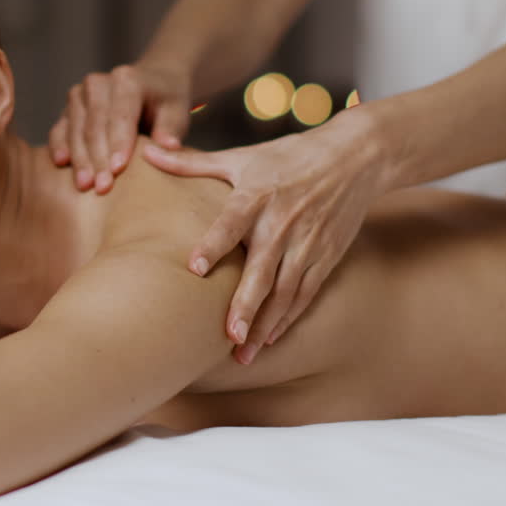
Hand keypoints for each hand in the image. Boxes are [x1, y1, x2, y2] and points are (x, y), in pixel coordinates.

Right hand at [49, 63, 192, 193]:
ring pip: (75, 129)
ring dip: (79, 158)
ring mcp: (80, 94)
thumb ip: (171, 128)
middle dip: (97, 158)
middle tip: (101, 187)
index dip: (118, 142)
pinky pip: (60, 128)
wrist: (150, 84)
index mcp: (128, 80)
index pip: (121, 115)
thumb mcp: (176, 111)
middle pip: (95, 124)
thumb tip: (167, 146)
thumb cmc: (165, 102)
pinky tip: (61, 164)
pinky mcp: (69, 108)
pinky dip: (59, 146)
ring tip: (84, 185)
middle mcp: (98, 83)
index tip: (118, 170)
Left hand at [142, 107, 385, 363]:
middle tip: (227, 336)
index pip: (232, 222)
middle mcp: (282, 222)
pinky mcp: (326, 256)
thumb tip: (149, 152)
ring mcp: (307, 243)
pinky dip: (288, 317)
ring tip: (243, 353)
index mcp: (257, 195)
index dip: (214, 243)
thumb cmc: (290, 155)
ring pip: (285, 291)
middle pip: (262, 268)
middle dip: (246, 303)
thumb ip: (194, 163)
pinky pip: (305, 293)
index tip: (194, 268)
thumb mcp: (243, 157)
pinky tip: (268, 338)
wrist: (356, 157)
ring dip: (265, 323)